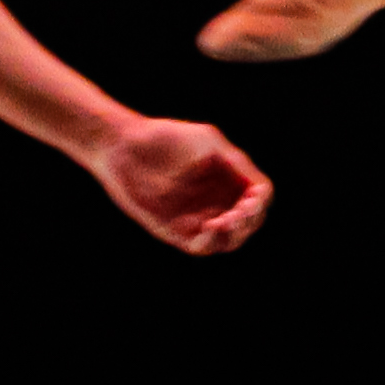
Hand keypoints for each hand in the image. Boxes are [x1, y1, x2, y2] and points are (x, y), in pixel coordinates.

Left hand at [93, 115, 272, 254]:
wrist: (124, 147)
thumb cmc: (165, 138)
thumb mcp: (207, 142)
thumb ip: (235, 163)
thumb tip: (258, 190)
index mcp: (229, 178)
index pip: (259, 197)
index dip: (260, 201)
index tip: (252, 198)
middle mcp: (217, 201)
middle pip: (249, 222)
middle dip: (250, 220)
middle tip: (240, 212)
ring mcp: (197, 217)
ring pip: (229, 239)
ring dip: (235, 233)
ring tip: (227, 220)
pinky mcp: (176, 230)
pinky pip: (202, 246)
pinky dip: (213, 241)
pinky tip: (212, 225)